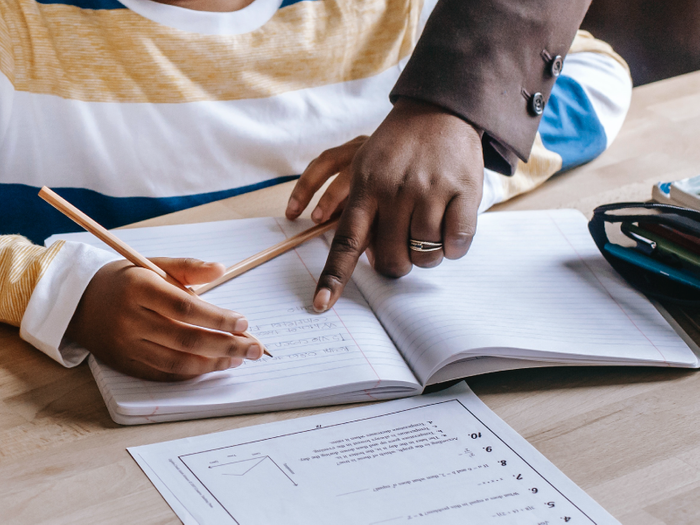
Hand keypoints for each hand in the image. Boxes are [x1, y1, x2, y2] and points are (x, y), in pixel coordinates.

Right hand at [65, 258, 262, 380]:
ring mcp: (126, 345)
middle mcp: (130, 319)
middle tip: (255, 349)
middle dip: (227, 346)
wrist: (78, 301)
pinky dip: (192, 372)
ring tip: (238, 359)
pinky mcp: (125, 363)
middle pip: (186, 339)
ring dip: (213, 363)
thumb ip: (189, 268)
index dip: (218, 318)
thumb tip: (221, 269)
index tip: (244, 323)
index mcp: (139, 288)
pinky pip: (163, 373)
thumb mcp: (154, 264)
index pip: (185, 308)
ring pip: (177, 361)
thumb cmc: (126, 280)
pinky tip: (213, 366)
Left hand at [286, 98, 483, 311]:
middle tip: (403, 244)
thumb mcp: (364, 166)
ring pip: (425, 257)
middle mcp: (395, 192)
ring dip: (427, 254)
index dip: (334, 277)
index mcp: (365, 188)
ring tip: (428, 226)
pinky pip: (457, 244)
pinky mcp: (463, 192)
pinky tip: (450, 225)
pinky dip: (453, 246)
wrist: (439, 109)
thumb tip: (359, 255)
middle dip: (396, 264)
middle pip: (390, 260)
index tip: (321, 305)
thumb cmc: (398, 147)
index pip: (345, 242)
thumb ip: (357, 209)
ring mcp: (430, 192)